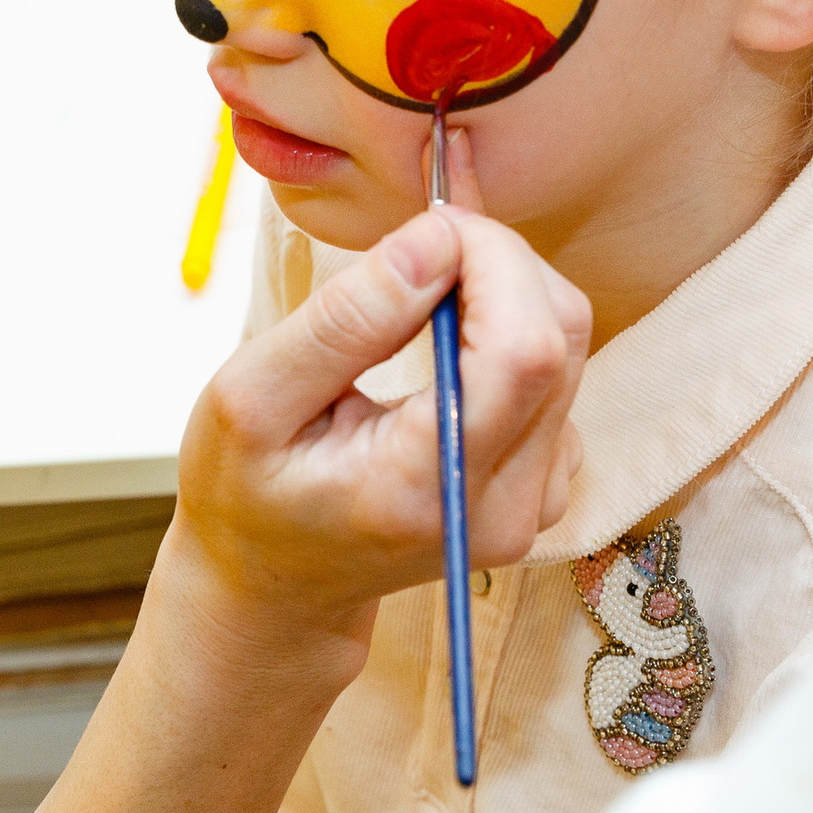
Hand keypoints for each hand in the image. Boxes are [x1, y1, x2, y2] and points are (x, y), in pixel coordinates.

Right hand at [171, 128, 591, 642]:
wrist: (277, 585)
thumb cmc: (245, 490)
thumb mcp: (250, 396)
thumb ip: (344, 320)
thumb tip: (435, 239)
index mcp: (425, 487)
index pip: (524, 350)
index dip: (493, 261)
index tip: (429, 226)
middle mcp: (502, 503)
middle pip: (559, 336)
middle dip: (499, 261)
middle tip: (421, 245)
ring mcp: (534, 500)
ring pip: (568, 343)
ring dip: (505, 288)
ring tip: (422, 289)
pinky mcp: (544, 482)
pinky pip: (558, 371)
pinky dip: (512, 325)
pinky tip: (448, 335)